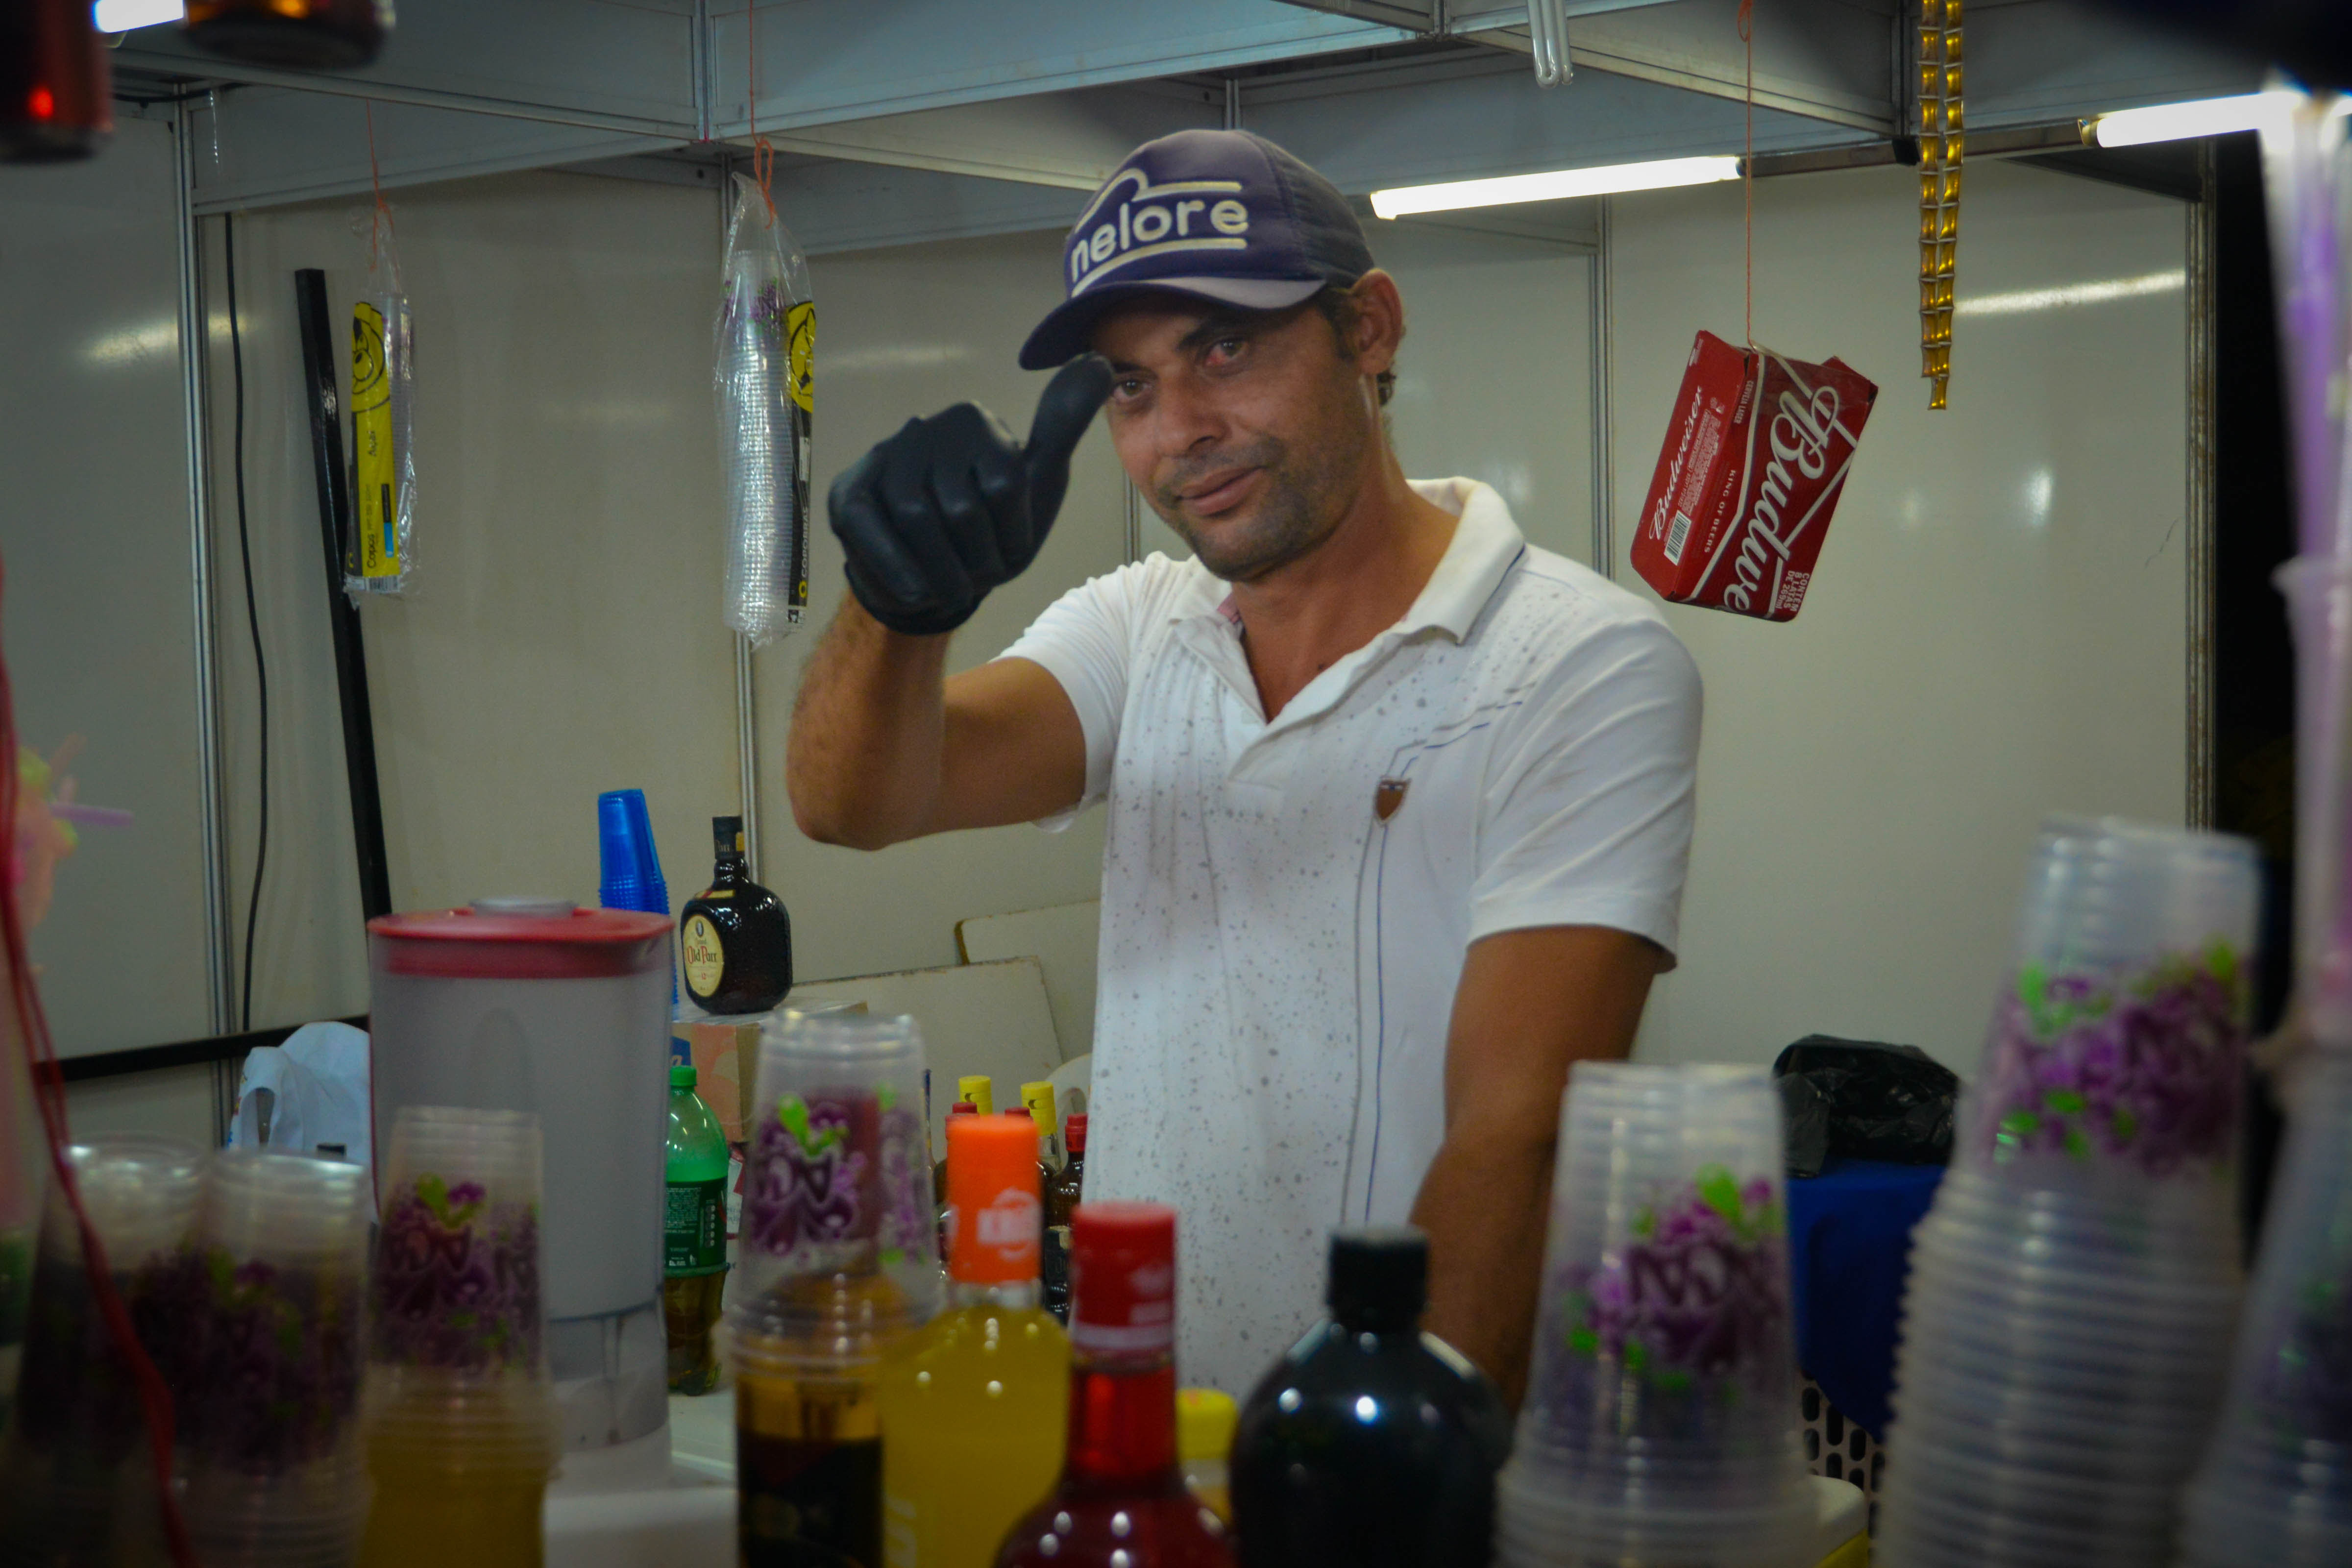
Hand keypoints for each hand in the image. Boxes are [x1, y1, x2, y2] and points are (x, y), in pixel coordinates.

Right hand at [828, 355, 1113, 635]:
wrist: (933, 576)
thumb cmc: (990, 529)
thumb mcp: (1035, 483)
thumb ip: (1061, 428)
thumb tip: (1098, 362)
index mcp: (973, 422)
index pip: (1007, 487)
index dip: (1013, 536)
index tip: (1009, 549)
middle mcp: (925, 429)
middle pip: (963, 510)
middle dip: (978, 560)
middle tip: (978, 574)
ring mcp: (883, 460)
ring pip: (919, 521)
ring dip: (943, 572)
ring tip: (952, 587)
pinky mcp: (849, 494)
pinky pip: (873, 534)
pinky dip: (899, 571)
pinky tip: (917, 591)